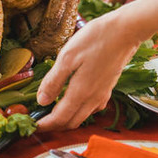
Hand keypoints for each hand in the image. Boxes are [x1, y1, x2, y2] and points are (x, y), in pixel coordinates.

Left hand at [36, 14, 140, 130]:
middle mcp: (93, 99)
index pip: (60, 119)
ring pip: (82, 117)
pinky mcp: (108, 88)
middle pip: (71, 123)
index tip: (33, 126)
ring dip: (66, 120)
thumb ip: (54, 81)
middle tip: (39, 120)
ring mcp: (103, 94)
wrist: (125, 31)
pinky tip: (72, 101)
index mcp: (81, 92)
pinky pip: (92, 108)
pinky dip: (79, 111)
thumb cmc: (94, 40)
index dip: (45, 125)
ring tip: (51, 111)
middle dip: (54, 126)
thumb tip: (41, 100)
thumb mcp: (67, 57)